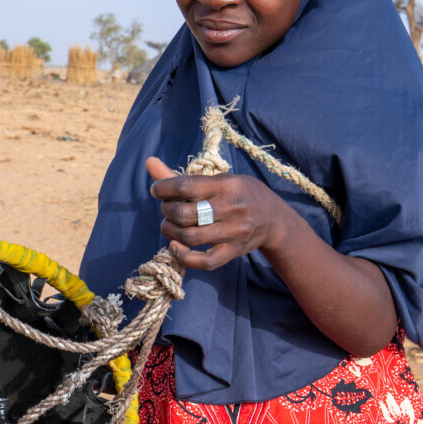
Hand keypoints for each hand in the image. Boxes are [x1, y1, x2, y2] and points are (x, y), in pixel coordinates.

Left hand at [146, 156, 290, 270]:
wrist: (274, 219)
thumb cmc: (240, 194)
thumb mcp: (218, 179)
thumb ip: (181, 176)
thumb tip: (148, 162)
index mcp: (226, 185)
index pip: (186, 186)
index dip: (163, 188)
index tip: (157, 190)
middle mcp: (231, 208)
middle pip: (184, 214)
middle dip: (166, 210)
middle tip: (166, 208)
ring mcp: (233, 233)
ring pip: (190, 237)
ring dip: (169, 231)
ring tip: (168, 225)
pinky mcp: (233, 252)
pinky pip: (205, 261)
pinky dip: (184, 256)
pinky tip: (175, 246)